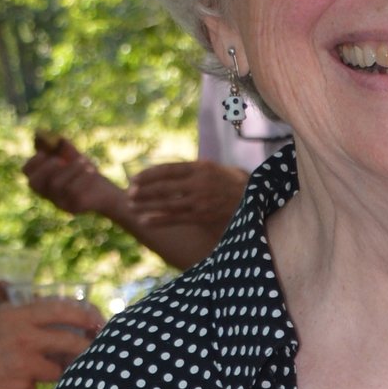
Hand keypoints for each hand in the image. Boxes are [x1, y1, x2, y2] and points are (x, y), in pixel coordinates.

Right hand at [0, 292, 99, 388]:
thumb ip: (30, 319)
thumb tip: (68, 318)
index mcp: (19, 316)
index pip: (65, 310)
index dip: (88, 316)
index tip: (100, 324)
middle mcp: (24, 336)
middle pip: (74, 343)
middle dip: (85, 351)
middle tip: (88, 355)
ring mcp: (24, 363)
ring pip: (59, 370)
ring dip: (52, 374)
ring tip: (24, 371)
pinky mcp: (21, 387)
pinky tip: (7, 386)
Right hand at [24, 129, 140, 234]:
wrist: (108, 193)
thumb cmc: (87, 173)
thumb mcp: (76, 158)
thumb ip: (66, 149)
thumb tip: (57, 138)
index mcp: (45, 179)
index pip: (26, 172)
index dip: (32, 161)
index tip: (44, 152)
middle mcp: (48, 194)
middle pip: (34, 183)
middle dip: (45, 168)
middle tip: (59, 159)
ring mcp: (59, 203)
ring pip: (56, 184)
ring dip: (70, 169)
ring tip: (85, 161)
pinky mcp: (72, 208)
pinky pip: (72, 191)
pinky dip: (81, 177)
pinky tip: (92, 170)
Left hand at [128, 158, 249, 271]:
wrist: (258, 200)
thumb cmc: (237, 184)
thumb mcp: (218, 169)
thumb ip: (197, 170)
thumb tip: (176, 171)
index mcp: (201, 167)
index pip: (168, 169)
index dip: (149, 174)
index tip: (134, 178)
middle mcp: (199, 182)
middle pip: (164, 186)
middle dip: (144, 191)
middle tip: (129, 194)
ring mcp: (200, 200)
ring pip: (167, 203)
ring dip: (146, 205)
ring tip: (132, 207)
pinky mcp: (203, 216)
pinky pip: (176, 218)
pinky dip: (159, 220)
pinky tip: (145, 221)